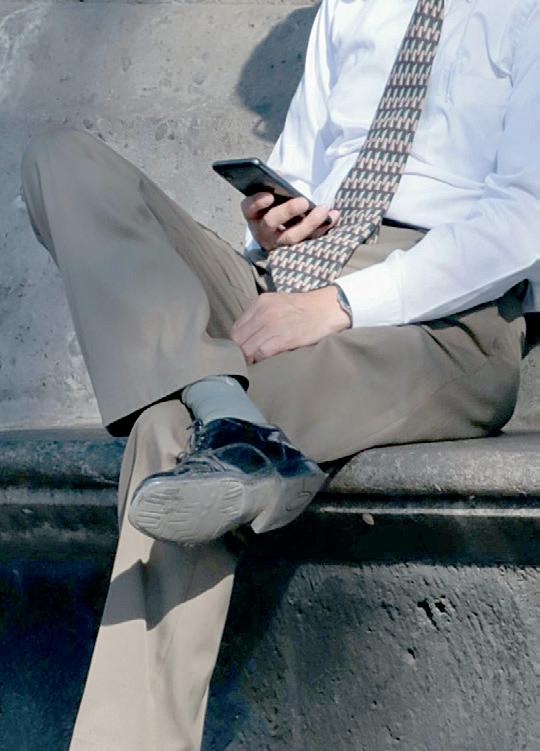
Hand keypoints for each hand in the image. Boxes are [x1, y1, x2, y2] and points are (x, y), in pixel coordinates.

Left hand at [231, 286, 350, 364]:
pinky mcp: (282, 338)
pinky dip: (261, 360)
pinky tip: (267, 361)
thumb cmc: (305, 309)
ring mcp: (271, 325)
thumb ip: (260, 315)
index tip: (244, 349)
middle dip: (241, 352)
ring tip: (256, 362)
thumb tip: (248, 336)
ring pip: (246, 348)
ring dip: (250, 358)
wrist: (329, 309)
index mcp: (260, 303)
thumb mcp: (277, 302)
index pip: (236, 328)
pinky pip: (261, 354)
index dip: (238, 342)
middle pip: (238, 339)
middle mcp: (263, 312)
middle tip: (248, 359)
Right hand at [241, 192, 339, 250]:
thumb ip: (271, 185)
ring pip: (291, 236)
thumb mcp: (267, 197)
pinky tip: (333, 216)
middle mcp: (262, 230)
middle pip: (272, 222)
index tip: (270, 195)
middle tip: (304, 201)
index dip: (258, 202)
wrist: (275, 233)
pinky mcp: (294, 248)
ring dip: (309, 223)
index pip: (249, 208)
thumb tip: (279, 174)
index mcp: (253, 214)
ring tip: (323, 210)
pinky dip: (322, 228)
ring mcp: (277, 242)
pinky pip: (309, 239)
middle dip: (288, 211)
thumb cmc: (271, 208)